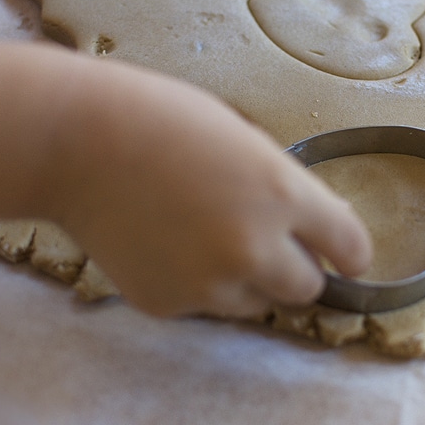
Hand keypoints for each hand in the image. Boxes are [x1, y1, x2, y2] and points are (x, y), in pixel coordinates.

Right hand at [51, 58, 372, 318]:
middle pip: (307, 288)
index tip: (346, 257)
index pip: (350, 247)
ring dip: (244, 278)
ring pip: (254, 302)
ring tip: (199, 231)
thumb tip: (306, 229)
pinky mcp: (167, 304)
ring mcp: (208, 285)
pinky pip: (202, 305)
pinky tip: (163, 241)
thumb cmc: (158, 120)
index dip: (349, 252)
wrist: (74, 142)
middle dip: (295, 268)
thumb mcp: (243, 140)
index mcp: (282, 195)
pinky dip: (194, 283)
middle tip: (265, 240)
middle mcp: (255, 249)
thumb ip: (280, 189)